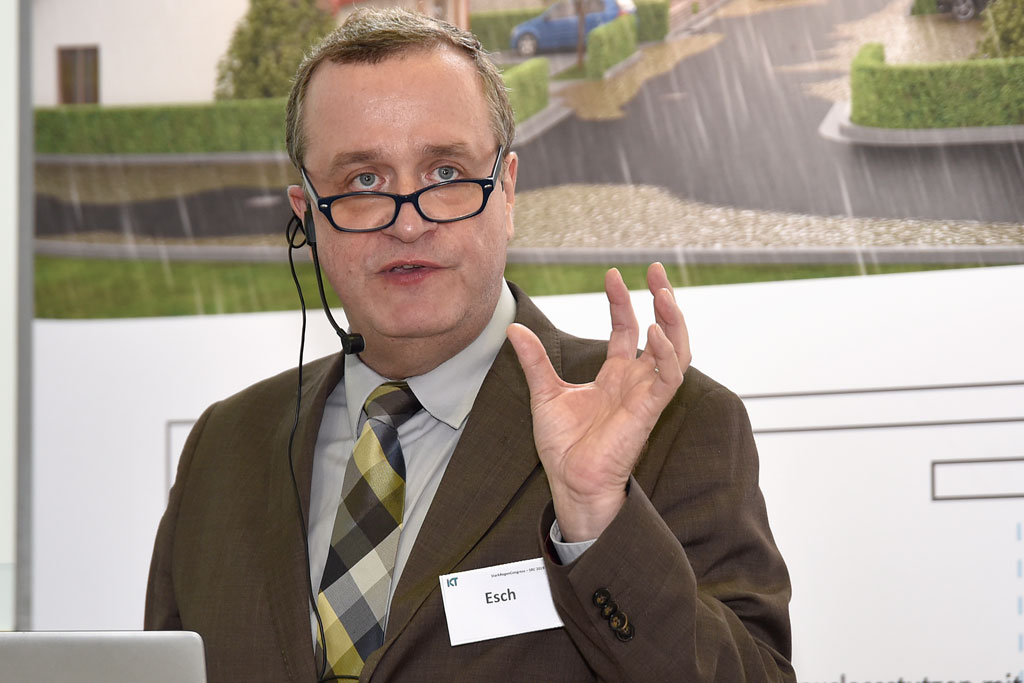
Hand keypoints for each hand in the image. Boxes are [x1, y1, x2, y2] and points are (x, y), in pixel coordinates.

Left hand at [507, 263, 690, 541]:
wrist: (569, 481)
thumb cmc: (563, 446)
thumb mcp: (544, 393)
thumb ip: (535, 360)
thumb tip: (514, 328)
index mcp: (615, 376)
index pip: (627, 329)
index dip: (622, 301)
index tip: (612, 274)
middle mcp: (635, 382)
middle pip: (661, 332)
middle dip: (662, 300)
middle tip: (655, 269)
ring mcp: (645, 395)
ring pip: (676, 350)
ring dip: (673, 321)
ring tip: (663, 292)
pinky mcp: (648, 411)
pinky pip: (669, 378)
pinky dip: (667, 353)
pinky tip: (655, 330)